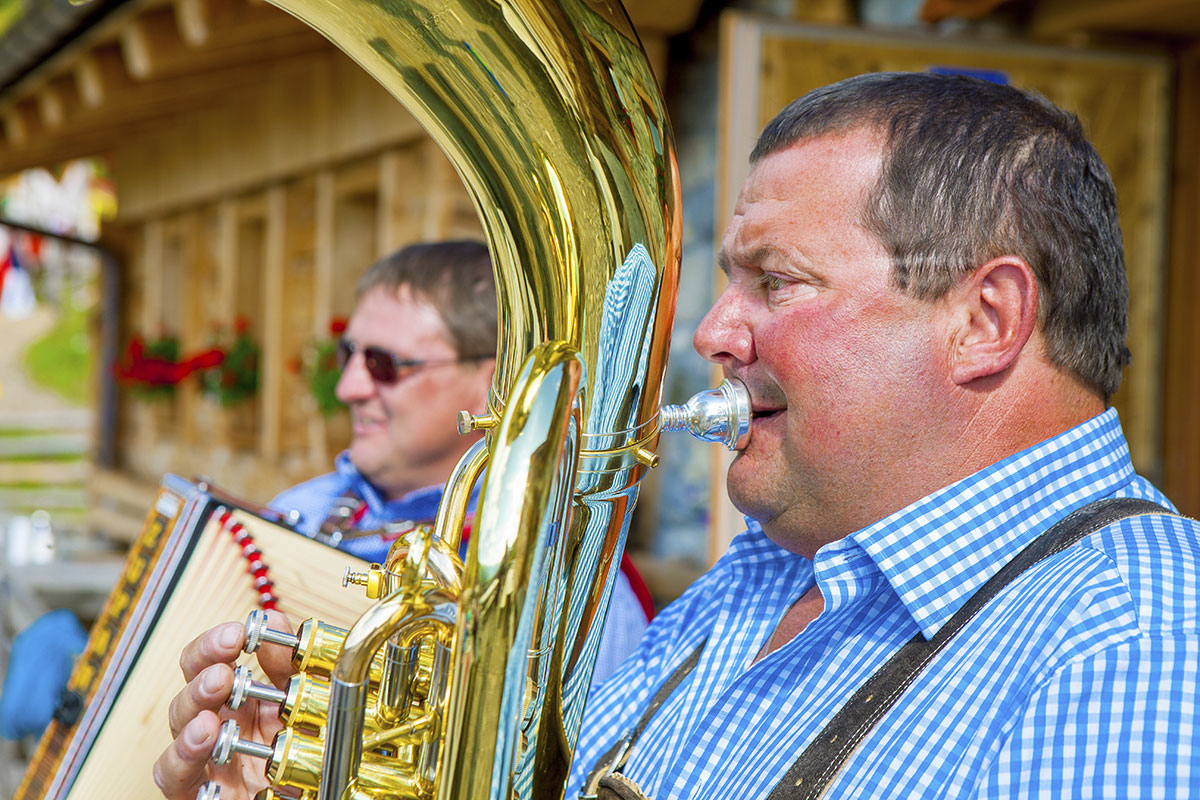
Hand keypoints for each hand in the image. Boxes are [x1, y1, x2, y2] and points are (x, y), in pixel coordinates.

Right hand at [153, 611, 295, 799]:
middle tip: (222, 673)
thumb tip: (274, 619)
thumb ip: (287, 665)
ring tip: (209, 714)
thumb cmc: (302, 760)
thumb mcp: (299, 703)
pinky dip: (181, 759)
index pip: (207, 664)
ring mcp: (207, 763)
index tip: (236, 634)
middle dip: (200, 679)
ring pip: (177, 733)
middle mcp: (218, 730)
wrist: (310, 794)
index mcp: (239, 704)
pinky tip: (203, 742)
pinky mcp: (201, 795)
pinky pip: (174, 778)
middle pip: (188, 694)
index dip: (213, 646)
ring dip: (191, 717)